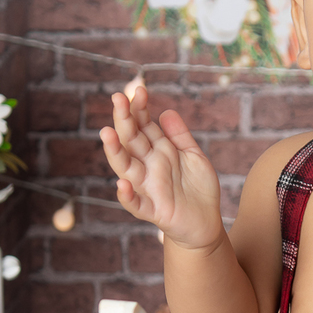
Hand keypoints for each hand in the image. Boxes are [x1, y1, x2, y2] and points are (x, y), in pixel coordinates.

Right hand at [100, 86, 222, 249]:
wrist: (205, 222)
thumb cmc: (197, 188)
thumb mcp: (193, 156)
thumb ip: (180, 136)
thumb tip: (166, 111)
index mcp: (158, 151)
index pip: (143, 126)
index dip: (139, 109)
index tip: (139, 90)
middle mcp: (149, 166)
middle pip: (131, 141)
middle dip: (124, 120)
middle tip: (118, 98)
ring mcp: (149, 188)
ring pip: (127, 168)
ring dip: (115, 151)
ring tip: (107, 132)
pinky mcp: (154, 210)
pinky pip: (137, 204)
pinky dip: (127, 196)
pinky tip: (121, 184)